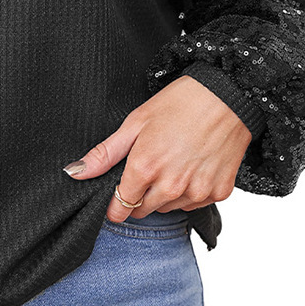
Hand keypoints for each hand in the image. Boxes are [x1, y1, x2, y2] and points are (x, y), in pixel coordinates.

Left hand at [63, 75, 252, 220]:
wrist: (229, 95)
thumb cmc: (181, 102)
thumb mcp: (136, 122)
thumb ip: (105, 153)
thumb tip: (75, 173)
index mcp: (145, 167)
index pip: (120, 207)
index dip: (115, 203)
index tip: (117, 195)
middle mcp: (171, 186)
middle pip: (143, 210)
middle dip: (139, 195)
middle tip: (148, 166)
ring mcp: (197, 192)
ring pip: (168, 208)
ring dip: (164, 193)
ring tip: (172, 161)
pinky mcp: (218, 193)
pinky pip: (194, 203)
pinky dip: (189, 191)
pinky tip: (192, 165)